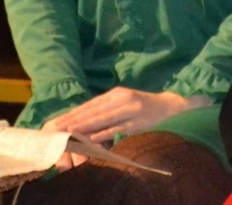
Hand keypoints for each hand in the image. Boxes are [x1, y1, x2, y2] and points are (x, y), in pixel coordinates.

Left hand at [41, 87, 203, 146]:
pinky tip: (93, 137)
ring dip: (86, 125)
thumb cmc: (145, 107)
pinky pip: (119, 128)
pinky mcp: (138, 122)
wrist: (172, 108)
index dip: (76, 112)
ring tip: (71, 131)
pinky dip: (105, 133)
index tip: (61, 119)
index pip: (92, 104)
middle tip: (59, 126)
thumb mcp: (126, 102)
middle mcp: (122, 99)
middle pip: (94, 110)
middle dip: (76, 119)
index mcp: (117, 93)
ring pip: (104, 119)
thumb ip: (109, 108)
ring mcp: (130, 110)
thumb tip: (87, 117)